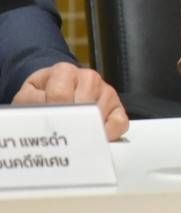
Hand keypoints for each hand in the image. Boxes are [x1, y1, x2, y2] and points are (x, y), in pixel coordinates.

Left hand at [12, 63, 128, 140]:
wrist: (52, 89)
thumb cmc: (41, 95)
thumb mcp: (28, 95)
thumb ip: (31, 104)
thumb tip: (41, 119)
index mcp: (64, 72)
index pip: (60, 95)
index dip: (52, 115)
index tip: (45, 129)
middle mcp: (89, 78)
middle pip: (83, 106)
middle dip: (71, 125)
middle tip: (61, 139)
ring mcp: (105, 91)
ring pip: (100, 115)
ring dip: (87, 131)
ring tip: (74, 141)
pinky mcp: (117, 107)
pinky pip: (120, 122)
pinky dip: (110, 134)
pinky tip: (96, 140)